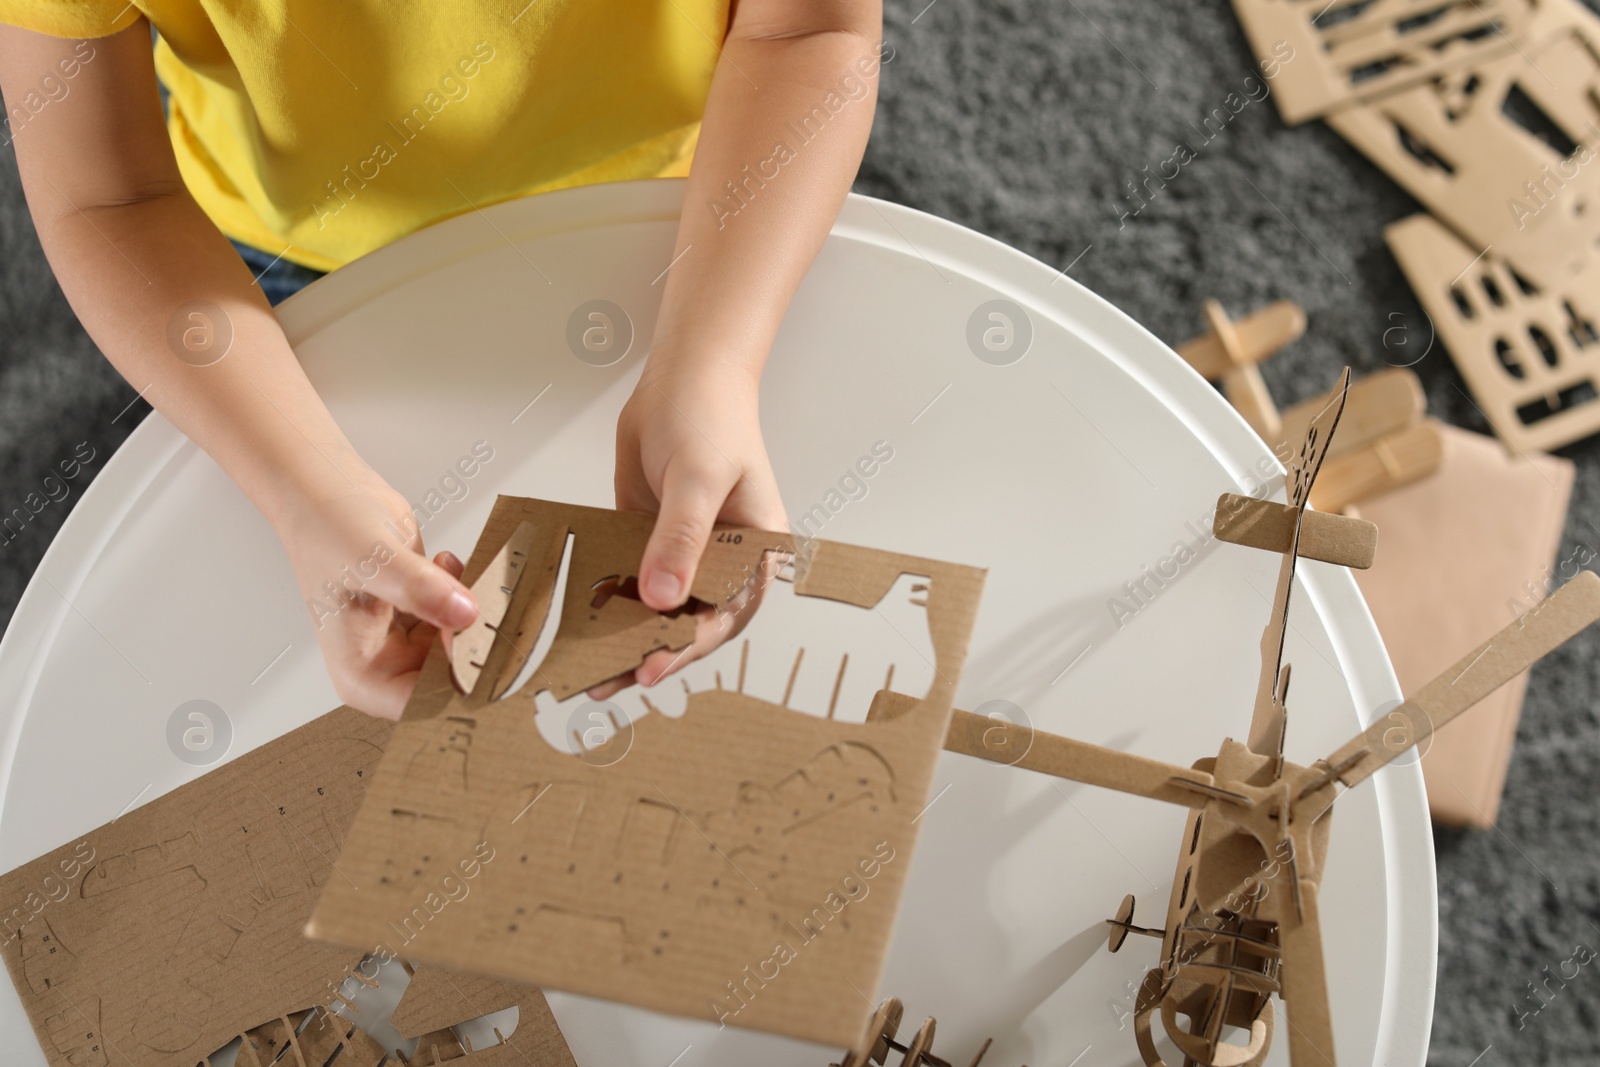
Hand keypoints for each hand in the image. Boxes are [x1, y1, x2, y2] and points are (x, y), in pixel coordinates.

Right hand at [275, 471, 478, 717]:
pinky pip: (464, 621)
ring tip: (462, 575)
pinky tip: (449, 566)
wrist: (325, 490)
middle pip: (452, 682)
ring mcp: (408, 643)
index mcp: (362, 674)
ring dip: (477, 616)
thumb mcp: (371, 558)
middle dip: (476, 645)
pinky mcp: (425, 617)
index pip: (424, 705)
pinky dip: (469, 595)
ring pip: (463, 650)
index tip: (478, 638)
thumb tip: (464, 614)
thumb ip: (418, 589)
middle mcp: (386, 666)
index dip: (458, 679)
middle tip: (490, 601)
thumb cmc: (325, 526)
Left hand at [601, 361, 786, 694]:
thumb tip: (662, 598)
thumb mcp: (698, 479)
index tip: (650, 667)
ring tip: (585, 670)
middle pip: (686, 621)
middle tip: (605, 681)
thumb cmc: (710, 418)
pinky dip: (606, 602)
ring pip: (655, 609)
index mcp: (754, 554)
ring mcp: (683, 554)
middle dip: (648, 651)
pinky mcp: (648, 542)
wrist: (682, 376)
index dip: (687, 645)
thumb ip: (680, 539)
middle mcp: (721, 562)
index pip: (723, 613)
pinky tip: (576, 625)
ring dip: (622, 636)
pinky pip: (627, 580)